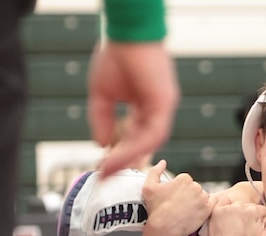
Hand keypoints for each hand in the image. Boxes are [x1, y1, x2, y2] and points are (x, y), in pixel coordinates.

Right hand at [88, 41, 179, 177]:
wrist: (126, 32)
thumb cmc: (117, 54)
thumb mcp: (102, 95)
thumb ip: (102, 120)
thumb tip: (101, 144)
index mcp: (145, 106)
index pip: (135, 136)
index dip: (120, 152)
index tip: (104, 166)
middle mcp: (157, 109)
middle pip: (144, 143)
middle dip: (125, 160)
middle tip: (107, 174)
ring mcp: (163, 108)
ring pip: (148, 142)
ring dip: (128, 157)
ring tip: (109, 168)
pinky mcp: (165, 104)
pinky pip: (152, 133)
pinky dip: (135, 146)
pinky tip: (118, 155)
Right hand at [142, 161, 215, 235]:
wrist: (165, 228)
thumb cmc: (155, 208)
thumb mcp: (148, 187)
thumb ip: (155, 171)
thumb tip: (163, 162)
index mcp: (184, 178)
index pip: (185, 181)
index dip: (179, 190)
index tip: (174, 198)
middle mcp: (196, 186)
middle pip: (194, 188)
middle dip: (188, 195)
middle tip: (179, 206)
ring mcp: (203, 198)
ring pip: (202, 195)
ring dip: (197, 200)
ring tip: (187, 210)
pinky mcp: (208, 209)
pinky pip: (213, 202)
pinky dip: (208, 204)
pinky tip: (199, 210)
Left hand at [209, 201, 265, 235]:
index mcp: (253, 211)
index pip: (261, 210)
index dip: (262, 217)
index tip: (259, 224)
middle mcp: (240, 206)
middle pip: (249, 206)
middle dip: (250, 214)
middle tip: (248, 226)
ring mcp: (227, 208)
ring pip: (237, 204)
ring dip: (239, 211)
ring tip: (238, 223)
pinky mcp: (217, 212)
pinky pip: (222, 202)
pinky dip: (225, 205)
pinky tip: (227, 214)